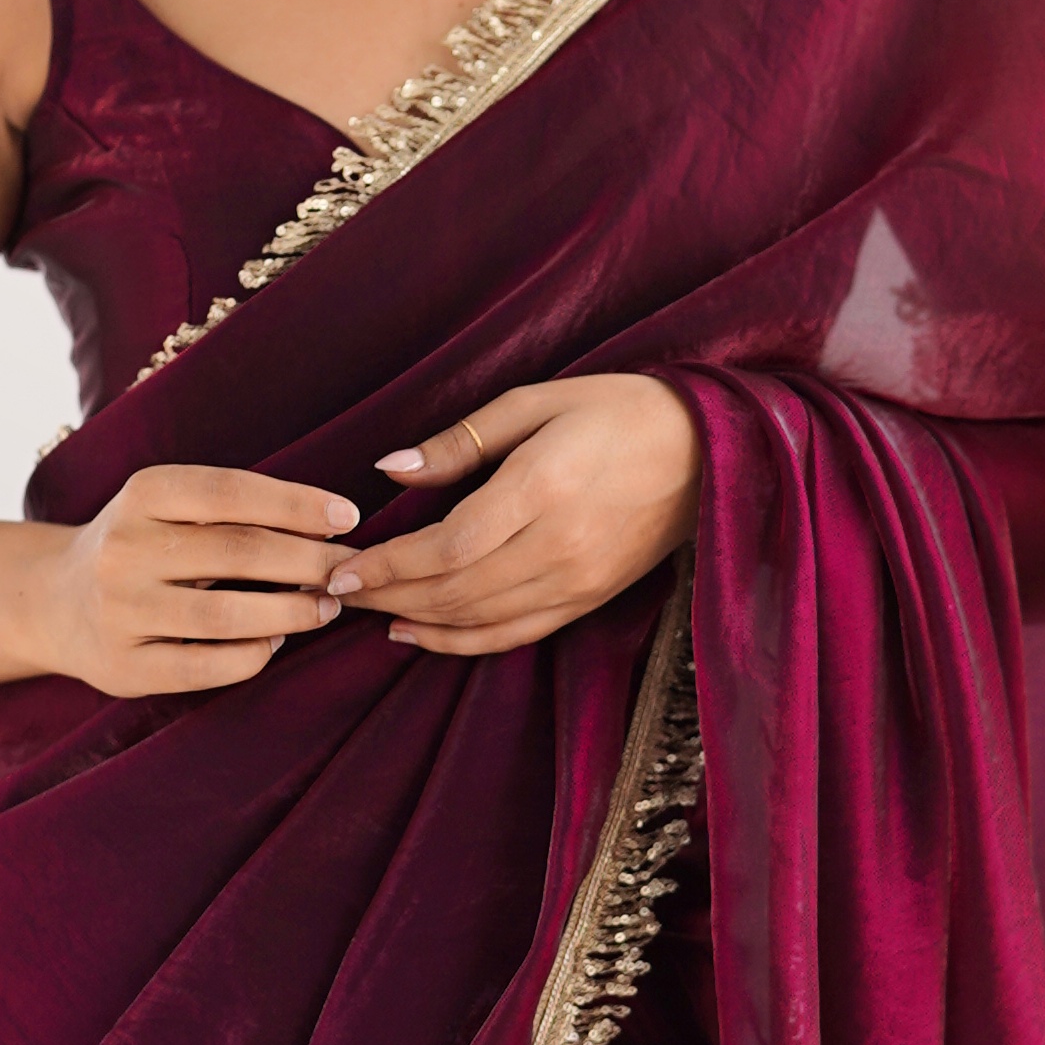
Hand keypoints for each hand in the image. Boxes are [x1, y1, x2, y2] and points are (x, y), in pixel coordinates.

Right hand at [3, 464, 363, 699]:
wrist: (54, 603)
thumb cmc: (140, 547)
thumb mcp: (168, 507)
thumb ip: (231, 510)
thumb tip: (328, 526)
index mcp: (141, 494)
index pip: (231, 492)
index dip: (296, 504)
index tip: (348, 517)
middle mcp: (125, 549)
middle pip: (237, 552)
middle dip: (308, 562)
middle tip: (349, 570)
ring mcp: (120, 611)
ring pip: (224, 615)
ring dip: (290, 613)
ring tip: (326, 608)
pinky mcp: (124, 667)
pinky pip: (205, 666)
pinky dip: (252, 656)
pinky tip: (276, 644)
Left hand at [345, 377, 699, 657]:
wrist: (709, 453)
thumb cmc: (617, 411)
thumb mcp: (536, 402)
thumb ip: (460, 442)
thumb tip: (391, 472)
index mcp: (542, 488)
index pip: (447, 547)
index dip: (388, 564)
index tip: (341, 567)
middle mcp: (559, 546)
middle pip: (454, 591)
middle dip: (387, 594)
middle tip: (335, 590)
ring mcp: (576, 581)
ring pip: (478, 619)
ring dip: (415, 620)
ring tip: (367, 609)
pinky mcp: (588, 600)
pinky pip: (514, 635)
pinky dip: (460, 642)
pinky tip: (418, 632)